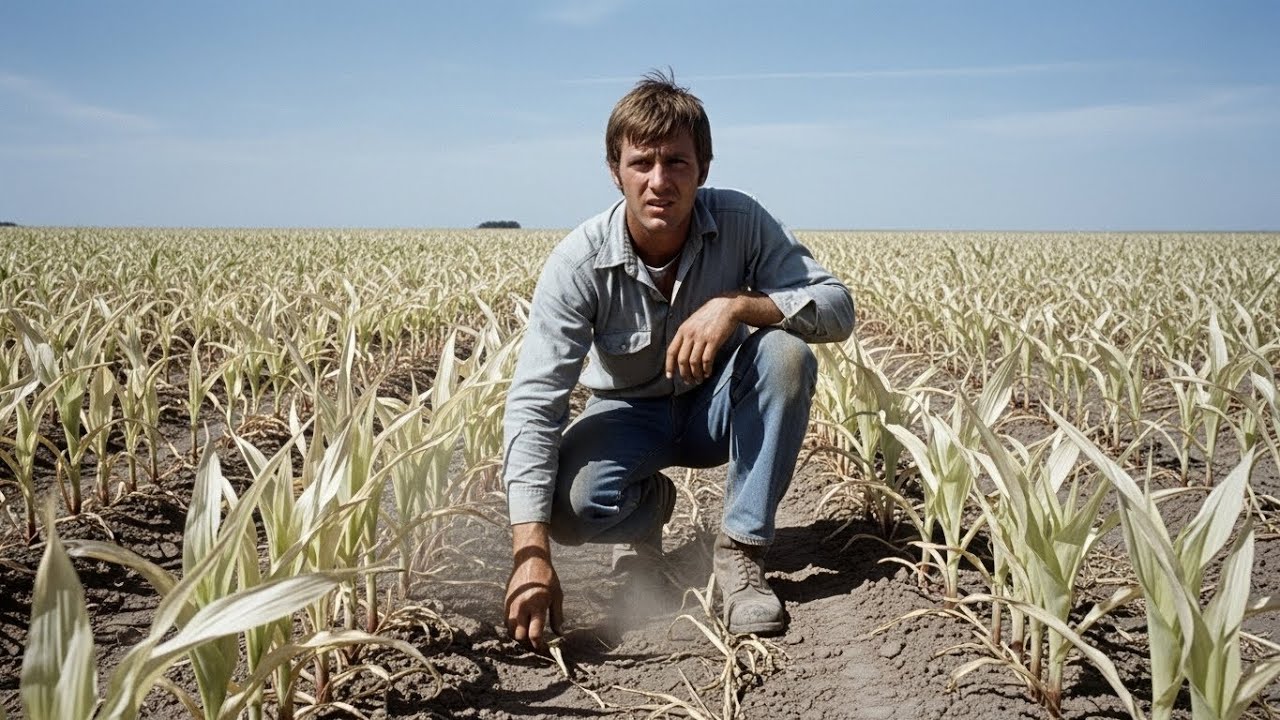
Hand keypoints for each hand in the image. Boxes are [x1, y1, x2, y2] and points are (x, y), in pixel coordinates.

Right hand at [505, 525, 562, 651]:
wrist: (530, 561)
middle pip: (520, 637)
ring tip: (529, 637)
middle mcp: (522, 607)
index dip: (539, 646)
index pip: (534, 634)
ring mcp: (511, 605)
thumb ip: (557, 616)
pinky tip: (522, 626)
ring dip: (519, 637)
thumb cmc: (547, 578)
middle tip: (537, 645)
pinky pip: (506, 622)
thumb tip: (559, 633)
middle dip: (528, 644)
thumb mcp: (557, 596)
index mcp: (537, 606)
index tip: (545, 649)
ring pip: (510, 631)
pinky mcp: (506, 603)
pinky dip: (513, 628)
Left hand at [666, 296, 740, 383]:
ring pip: (694, 362)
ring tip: (699, 380)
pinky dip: (706, 369)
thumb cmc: (711, 315)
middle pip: (682, 360)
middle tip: (689, 381)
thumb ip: (686, 335)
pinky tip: (708, 373)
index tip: (670, 376)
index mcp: (683, 330)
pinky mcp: (714, 340)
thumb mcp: (693, 322)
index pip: (671, 351)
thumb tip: (681, 353)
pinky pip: (707, 360)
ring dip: (696, 374)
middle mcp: (690, 334)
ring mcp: (702, 337)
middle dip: (684, 374)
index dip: (669, 366)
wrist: (728, 306)